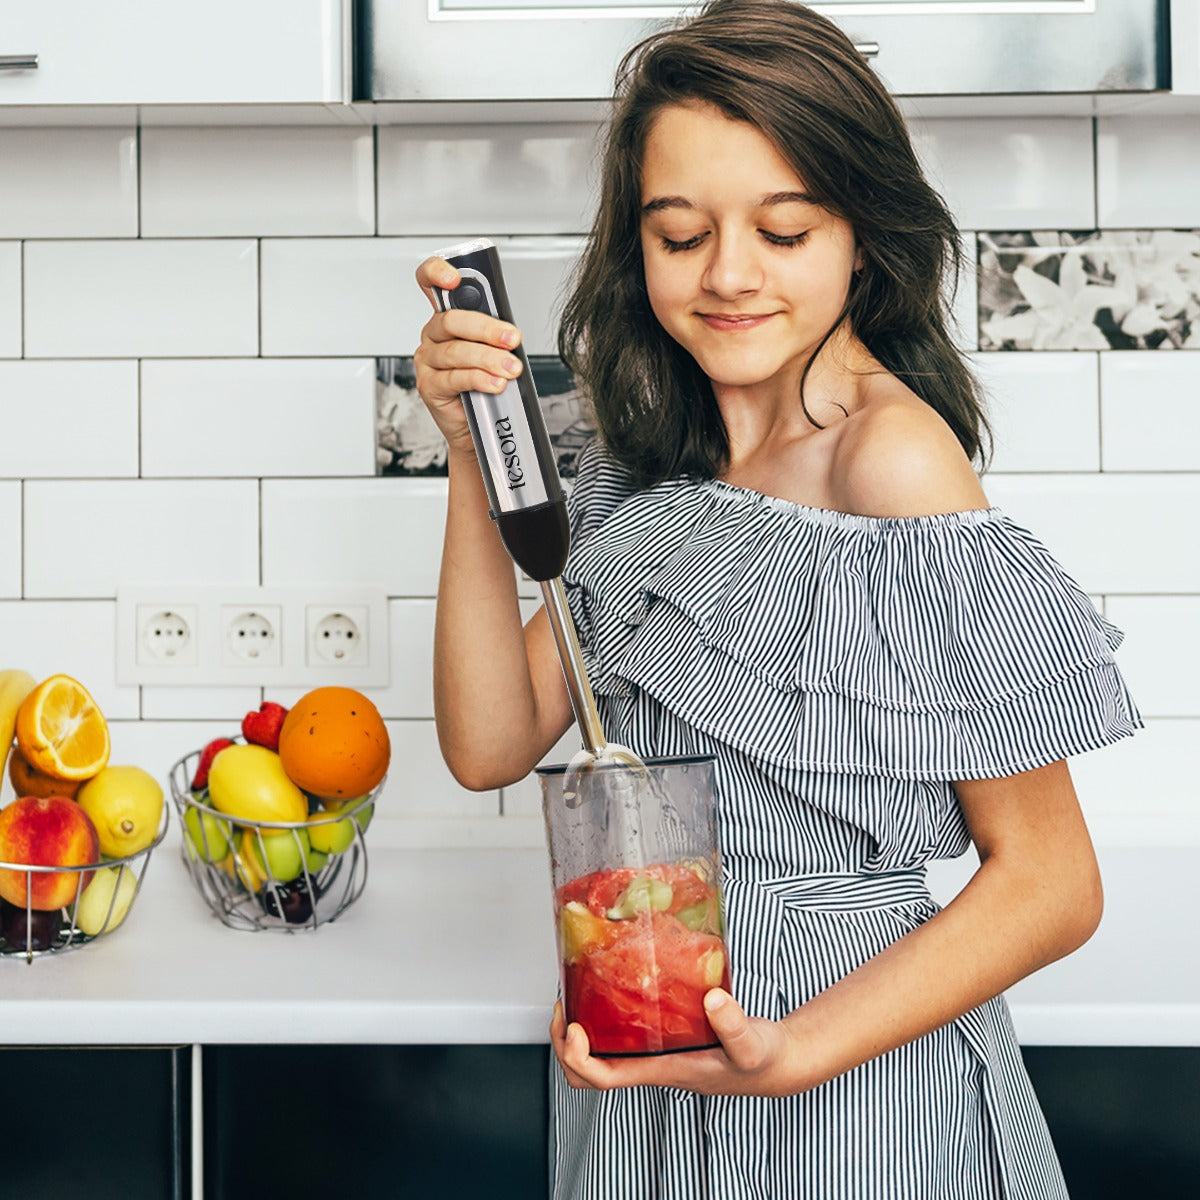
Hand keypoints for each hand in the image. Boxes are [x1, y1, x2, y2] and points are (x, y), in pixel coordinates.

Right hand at [413, 256, 525, 455]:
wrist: (478, 426)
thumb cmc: (485, 383)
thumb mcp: (492, 350)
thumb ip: (495, 334)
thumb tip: (510, 330)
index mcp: (446, 318)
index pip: (430, 283)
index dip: (436, 273)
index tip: (455, 277)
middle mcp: (433, 336)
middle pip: (451, 321)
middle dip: (486, 329)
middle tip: (512, 339)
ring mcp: (428, 360)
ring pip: (457, 352)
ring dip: (489, 359)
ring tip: (511, 369)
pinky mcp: (429, 385)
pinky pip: (455, 378)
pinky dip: (480, 379)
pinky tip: (496, 383)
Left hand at [550, 991, 809, 1096]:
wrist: (777, 1062)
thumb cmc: (762, 1060)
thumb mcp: (752, 1044)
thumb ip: (735, 1026)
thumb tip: (712, 1000)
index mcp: (662, 1070)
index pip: (603, 1078)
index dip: (578, 1058)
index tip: (575, 1026)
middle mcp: (651, 1063)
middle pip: (588, 1070)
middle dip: (563, 1042)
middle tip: (564, 1005)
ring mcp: (654, 1050)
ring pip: (598, 1051)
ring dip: (578, 1026)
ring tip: (577, 990)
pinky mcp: (662, 1034)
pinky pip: (619, 1031)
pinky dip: (605, 1011)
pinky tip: (612, 981)